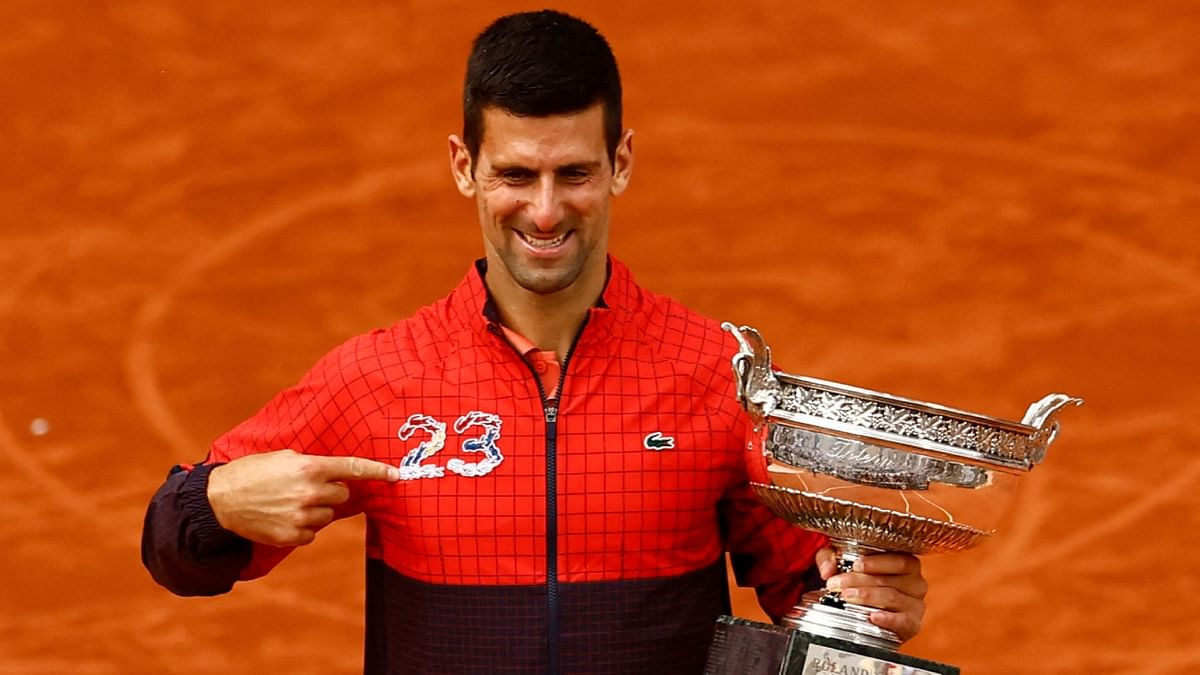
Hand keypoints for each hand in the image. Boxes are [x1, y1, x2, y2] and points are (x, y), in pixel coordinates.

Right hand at [207, 449, 398, 546]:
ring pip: (327, 515)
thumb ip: (311, 464)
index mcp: (308, 468)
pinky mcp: (292, 536)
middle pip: (341, 494)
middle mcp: (309, 493)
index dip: (377, 472)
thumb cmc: (252, 473)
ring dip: (316, 510)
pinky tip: (284, 518)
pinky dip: (304, 527)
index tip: (396, 475)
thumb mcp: (282, 457)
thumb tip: (336, 472)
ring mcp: (301, 517)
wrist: (220, 501)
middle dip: (329, 491)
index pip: (351, 469)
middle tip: (305, 488)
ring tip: (289, 503)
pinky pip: (313, 533)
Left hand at [816, 546, 926, 642]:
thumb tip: (827, 569)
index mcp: (905, 563)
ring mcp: (915, 604)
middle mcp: (915, 582)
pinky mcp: (911, 624)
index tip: (855, 565)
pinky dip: (887, 619)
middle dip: (860, 580)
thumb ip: (830, 558)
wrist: (869, 616)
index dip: (876, 562)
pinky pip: (902, 621)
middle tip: (838, 584)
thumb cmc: (862, 583)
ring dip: (867, 596)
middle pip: (889, 579)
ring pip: (892, 597)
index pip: (898, 559)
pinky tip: (872, 616)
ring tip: (846, 596)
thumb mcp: (842, 563)